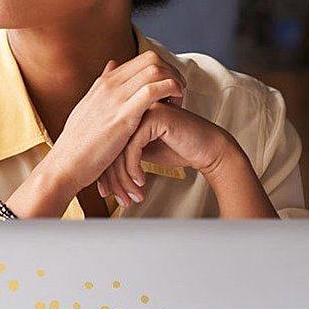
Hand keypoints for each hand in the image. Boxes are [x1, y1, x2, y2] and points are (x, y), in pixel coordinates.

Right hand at [42, 50, 186, 192]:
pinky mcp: (123, 115)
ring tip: (178, 101)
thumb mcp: (87, 109)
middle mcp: (109, 85)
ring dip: (175, 81)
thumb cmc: (77, 145)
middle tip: (179, 92)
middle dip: (172, 72)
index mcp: (103, 83)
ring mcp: (115, 98)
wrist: (65, 165)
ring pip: (155, 70)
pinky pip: (153, 90)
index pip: (142, 59)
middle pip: (151, 59)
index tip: (169, 88)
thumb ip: (102, 88)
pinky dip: (171, 92)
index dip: (163, 70)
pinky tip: (175, 106)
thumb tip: (112, 64)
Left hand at [97, 101, 234, 205]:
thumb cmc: (178, 149)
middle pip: (110, 146)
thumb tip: (102, 174)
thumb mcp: (143, 153)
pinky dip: (134, 168)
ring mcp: (143, 109)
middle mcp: (133, 108)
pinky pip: (133, 146)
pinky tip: (141, 181)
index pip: (106, 144)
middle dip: (113, 179)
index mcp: (127, 114)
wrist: (207, 148)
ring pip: (119, 148)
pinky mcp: (155, 117)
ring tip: (132, 196)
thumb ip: (123, 154)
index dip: (105, 171)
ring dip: (125, 179)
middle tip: (119, 199)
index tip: (106, 192)